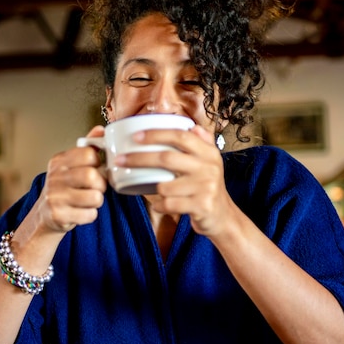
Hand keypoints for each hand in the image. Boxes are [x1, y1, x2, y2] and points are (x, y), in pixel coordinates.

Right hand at [37, 126, 107, 231]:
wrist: (45, 214)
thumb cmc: (64, 187)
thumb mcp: (72, 165)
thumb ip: (87, 148)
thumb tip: (101, 129)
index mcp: (59, 161)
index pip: (89, 154)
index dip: (98, 163)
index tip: (95, 169)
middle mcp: (55, 176)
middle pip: (92, 176)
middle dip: (101, 185)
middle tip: (96, 188)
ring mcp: (55, 196)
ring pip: (95, 197)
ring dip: (97, 201)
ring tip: (89, 200)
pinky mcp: (58, 215)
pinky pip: (90, 215)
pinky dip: (91, 215)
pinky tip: (82, 211)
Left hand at [115, 125, 230, 236]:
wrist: (223, 217)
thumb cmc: (207, 187)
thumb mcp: (210, 163)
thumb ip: (202, 143)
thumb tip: (192, 126)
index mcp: (209, 153)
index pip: (180, 136)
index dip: (156, 134)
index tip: (135, 137)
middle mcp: (209, 167)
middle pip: (166, 158)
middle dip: (139, 158)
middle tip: (120, 160)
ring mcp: (206, 187)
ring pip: (164, 186)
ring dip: (154, 189)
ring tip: (156, 190)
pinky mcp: (201, 206)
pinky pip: (169, 204)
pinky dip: (160, 206)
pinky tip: (160, 206)